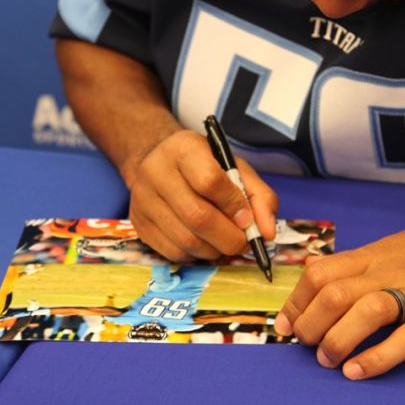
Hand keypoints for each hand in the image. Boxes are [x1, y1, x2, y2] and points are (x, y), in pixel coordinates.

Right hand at [124, 130, 278, 260]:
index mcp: (184, 148)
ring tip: (225, 242)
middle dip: (229, 238)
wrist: (159, 164)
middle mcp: (156, 171)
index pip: (210, 182)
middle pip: (198, 217)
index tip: (248, 220)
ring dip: (215, 250)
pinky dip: (196, 256)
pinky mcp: (138, 223)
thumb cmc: (204, 166)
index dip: (234, 206)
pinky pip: (173, 252)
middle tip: (244, 242)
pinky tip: (204, 244)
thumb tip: (267, 233)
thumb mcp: (235, 168)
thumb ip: (259, 197)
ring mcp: (142, 199)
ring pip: (186, 240)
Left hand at [274, 222, 404, 379]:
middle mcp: (391, 273)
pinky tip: (358, 371)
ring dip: (336, 341)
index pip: (321, 273)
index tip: (288, 323)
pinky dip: (376, 358)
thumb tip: (325, 278)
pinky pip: (404, 340)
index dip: (297, 301)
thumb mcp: (399, 245)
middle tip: (307, 345)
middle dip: (310, 324)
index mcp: (377, 255)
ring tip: (329, 361)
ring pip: (363, 313)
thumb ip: (364, 263)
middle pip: (334, 294)